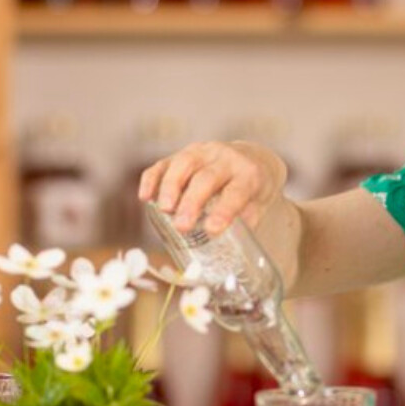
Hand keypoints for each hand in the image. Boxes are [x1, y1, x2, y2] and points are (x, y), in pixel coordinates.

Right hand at [137, 141, 285, 235]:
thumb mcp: (258, 205)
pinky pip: (164, 163)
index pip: (237, 191)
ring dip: (171, 186)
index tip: (212, 229)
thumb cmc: (253, 188)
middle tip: (182, 225)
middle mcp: (226, 158)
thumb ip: (244, 224)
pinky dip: (153, 178)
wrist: (253, 158)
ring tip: (164, 209)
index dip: (224, 210)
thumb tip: (226, 253)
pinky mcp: (184, 153)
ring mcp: (203, 152)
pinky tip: (146, 196)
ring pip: (184, 163)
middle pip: (207, 177)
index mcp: (248, 174)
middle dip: (192, 201)